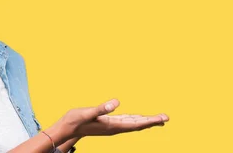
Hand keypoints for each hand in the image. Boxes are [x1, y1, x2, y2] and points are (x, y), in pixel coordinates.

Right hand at [52, 99, 168, 139]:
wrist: (66, 129)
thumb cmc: (75, 120)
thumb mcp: (87, 113)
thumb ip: (101, 108)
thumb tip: (116, 102)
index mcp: (112, 126)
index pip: (136, 124)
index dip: (150, 121)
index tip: (163, 119)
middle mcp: (114, 128)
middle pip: (138, 125)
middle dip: (152, 122)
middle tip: (167, 118)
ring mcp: (112, 126)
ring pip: (133, 124)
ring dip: (146, 121)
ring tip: (158, 119)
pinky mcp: (108, 123)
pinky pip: (126, 122)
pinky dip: (136, 119)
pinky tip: (139, 118)